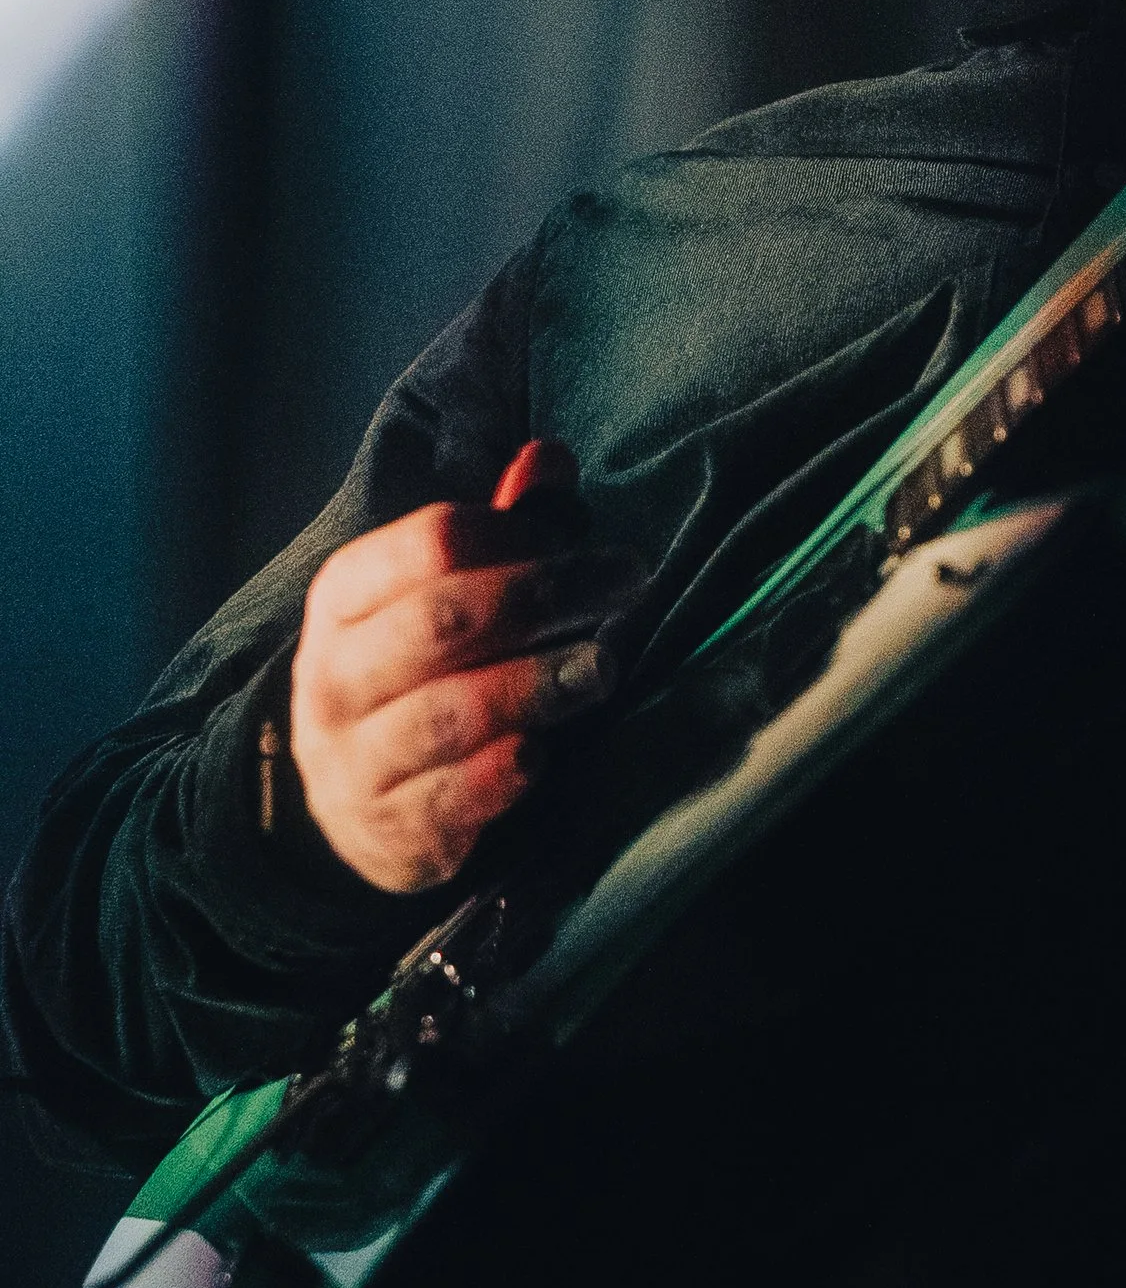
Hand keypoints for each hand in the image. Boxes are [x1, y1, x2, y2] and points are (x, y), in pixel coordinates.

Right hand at [289, 440, 642, 895]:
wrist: (348, 804)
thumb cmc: (416, 672)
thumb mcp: (437, 595)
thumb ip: (499, 527)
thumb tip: (550, 457)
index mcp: (345, 596)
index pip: (433, 541)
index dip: (519, 531)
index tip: (586, 539)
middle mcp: (335, 674)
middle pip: (446, 618)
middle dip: (546, 593)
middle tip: (629, 581)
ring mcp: (355, 758)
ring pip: (450, 712)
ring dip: (536, 685)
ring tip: (602, 667)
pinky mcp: (391, 830)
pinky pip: (456, 796)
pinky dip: (505, 771)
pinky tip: (544, 752)